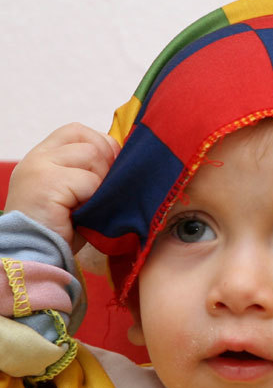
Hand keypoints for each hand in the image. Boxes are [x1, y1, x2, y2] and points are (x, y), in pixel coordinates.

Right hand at [6, 123, 118, 250]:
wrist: (32, 256)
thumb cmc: (59, 229)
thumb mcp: (74, 191)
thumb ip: (89, 170)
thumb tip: (124, 158)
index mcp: (42, 156)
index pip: (78, 131)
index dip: (102, 145)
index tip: (109, 170)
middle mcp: (37, 157)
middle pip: (90, 140)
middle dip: (107, 164)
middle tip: (100, 193)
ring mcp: (39, 168)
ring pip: (92, 156)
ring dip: (100, 183)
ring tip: (88, 204)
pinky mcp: (46, 184)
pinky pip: (90, 181)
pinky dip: (94, 198)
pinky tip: (82, 213)